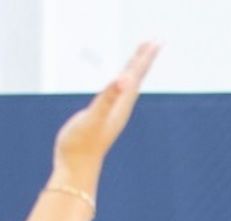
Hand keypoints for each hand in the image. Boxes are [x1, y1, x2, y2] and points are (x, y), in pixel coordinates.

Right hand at [51, 41, 157, 178]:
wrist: (75, 168)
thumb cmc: (81, 144)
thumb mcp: (94, 117)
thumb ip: (108, 98)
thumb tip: (124, 80)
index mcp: (120, 105)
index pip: (134, 75)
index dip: (143, 57)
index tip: (155, 40)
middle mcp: (120, 109)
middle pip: (135, 78)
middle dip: (143, 59)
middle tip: (154, 42)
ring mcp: (112, 114)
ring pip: (127, 87)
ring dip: (134, 70)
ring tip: (140, 59)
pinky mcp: (102, 118)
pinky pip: (116, 96)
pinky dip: (120, 84)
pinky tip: (119, 85)